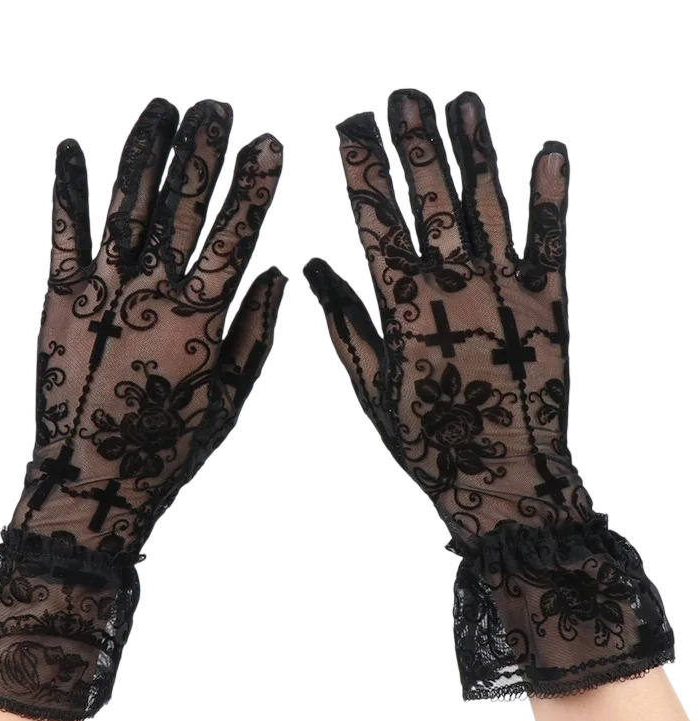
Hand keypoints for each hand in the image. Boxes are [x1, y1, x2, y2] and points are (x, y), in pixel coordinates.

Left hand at [0, 98, 284, 720]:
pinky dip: (65, 188)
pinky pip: (62, 231)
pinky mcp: (59, 297)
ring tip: (162, 108)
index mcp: (198, 317)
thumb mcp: (230, 395)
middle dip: (202, 150)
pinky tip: (71, 147)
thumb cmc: (169, 444)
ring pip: (126, 202)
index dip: (254, 185)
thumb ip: (256, 330)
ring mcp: (101, 288)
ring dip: (144, 151)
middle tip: (216, 107)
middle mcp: (150, 291)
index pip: (235, 234)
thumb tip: (278, 273)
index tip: (267, 143)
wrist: (91, 478)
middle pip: (181, 204)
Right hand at [305, 89, 672, 699]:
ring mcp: (506, 288)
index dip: (361, 169)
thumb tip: (312, 268)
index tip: (349, 127)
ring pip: (486, 203)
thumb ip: (344, 323)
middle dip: (414, 142)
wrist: (506, 479)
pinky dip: (552, 193)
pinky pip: (552, 236)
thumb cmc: (430, 442)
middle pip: (431, 199)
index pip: (375, 222)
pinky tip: (549, 149)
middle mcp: (455, 286)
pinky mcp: (551, 301)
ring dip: (475, 149)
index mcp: (404, 308)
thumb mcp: (371, 387)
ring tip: (462, 102)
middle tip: (402, 95)